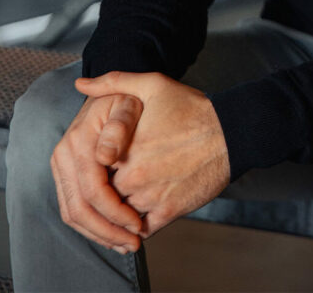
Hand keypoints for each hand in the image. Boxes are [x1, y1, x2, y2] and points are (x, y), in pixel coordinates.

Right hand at [49, 89, 146, 253]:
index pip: (94, 190)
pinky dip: (92, 226)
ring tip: (126, 245)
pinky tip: (114, 235)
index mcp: (78, 141)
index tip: (139, 225)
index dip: (116, 212)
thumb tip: (105, 156)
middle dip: (107, 231)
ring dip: (99, 234)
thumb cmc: (128, 100)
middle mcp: (62, 156)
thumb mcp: (131, 102)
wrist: (113, 94)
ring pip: (72, 213)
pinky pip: (72, 208)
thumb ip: (120, 125)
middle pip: (79, 208)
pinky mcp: (64, 175)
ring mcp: (60, 167)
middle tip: (134, 245)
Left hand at [75, 71, 230, 238]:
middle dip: (105, 192)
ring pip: (120, 216)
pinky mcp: (169, 212)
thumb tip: (80, 84)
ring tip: (126, 201)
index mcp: (121, 148)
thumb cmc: (192, 109)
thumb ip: (113, 83)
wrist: (231, 133)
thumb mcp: (152, 85)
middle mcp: (132, 176)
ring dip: (119, 212)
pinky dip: (137, 227)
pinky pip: (141, 230)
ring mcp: (151, 197)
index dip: (93, 168)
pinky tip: (140, 216)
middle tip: (110, 185)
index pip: (90, 170)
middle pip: (103, 195)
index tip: (101, 164)